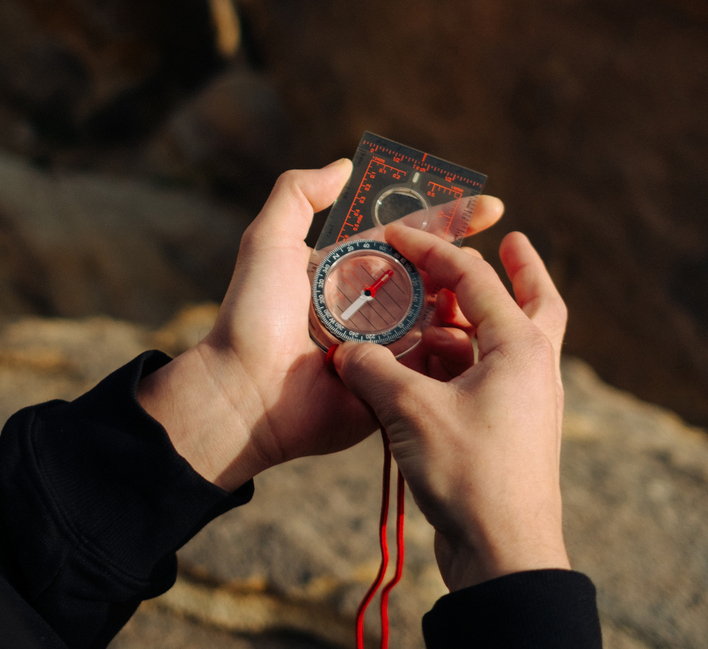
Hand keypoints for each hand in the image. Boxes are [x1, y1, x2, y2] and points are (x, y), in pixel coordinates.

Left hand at [138, 162, 503, 490]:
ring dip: (467, 306)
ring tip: (488, 297)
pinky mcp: (392, 386)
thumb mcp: (268, 243)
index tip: (493, 208)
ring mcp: (386, 348)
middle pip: (433, 279)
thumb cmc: (254, 318)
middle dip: (466, 266)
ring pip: (441, 320)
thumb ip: (297, 195)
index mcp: (350, 272)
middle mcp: (372, 308)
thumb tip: (343, 165)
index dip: (449, 221)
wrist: (244, 394)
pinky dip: (454, 350)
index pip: (410, 239)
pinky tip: (478, 336)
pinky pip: (434, 366)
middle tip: (489, 263)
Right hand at [333, 225, 569, 590]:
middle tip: (509, 238)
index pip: (476, 278)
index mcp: (519, 347)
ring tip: (437, 311)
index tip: (400, 234)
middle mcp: (532, 367)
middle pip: (536, 300)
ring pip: (508, 342)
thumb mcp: (410, 411)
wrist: (502, 552)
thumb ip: (373, 369)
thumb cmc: (467, 474)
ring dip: (475, 321)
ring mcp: (525, 400)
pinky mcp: (508, 428)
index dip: (433, 250)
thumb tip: (346, 350)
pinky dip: (460, 362)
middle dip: (520, 267)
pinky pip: (487, 377)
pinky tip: (427, 365)